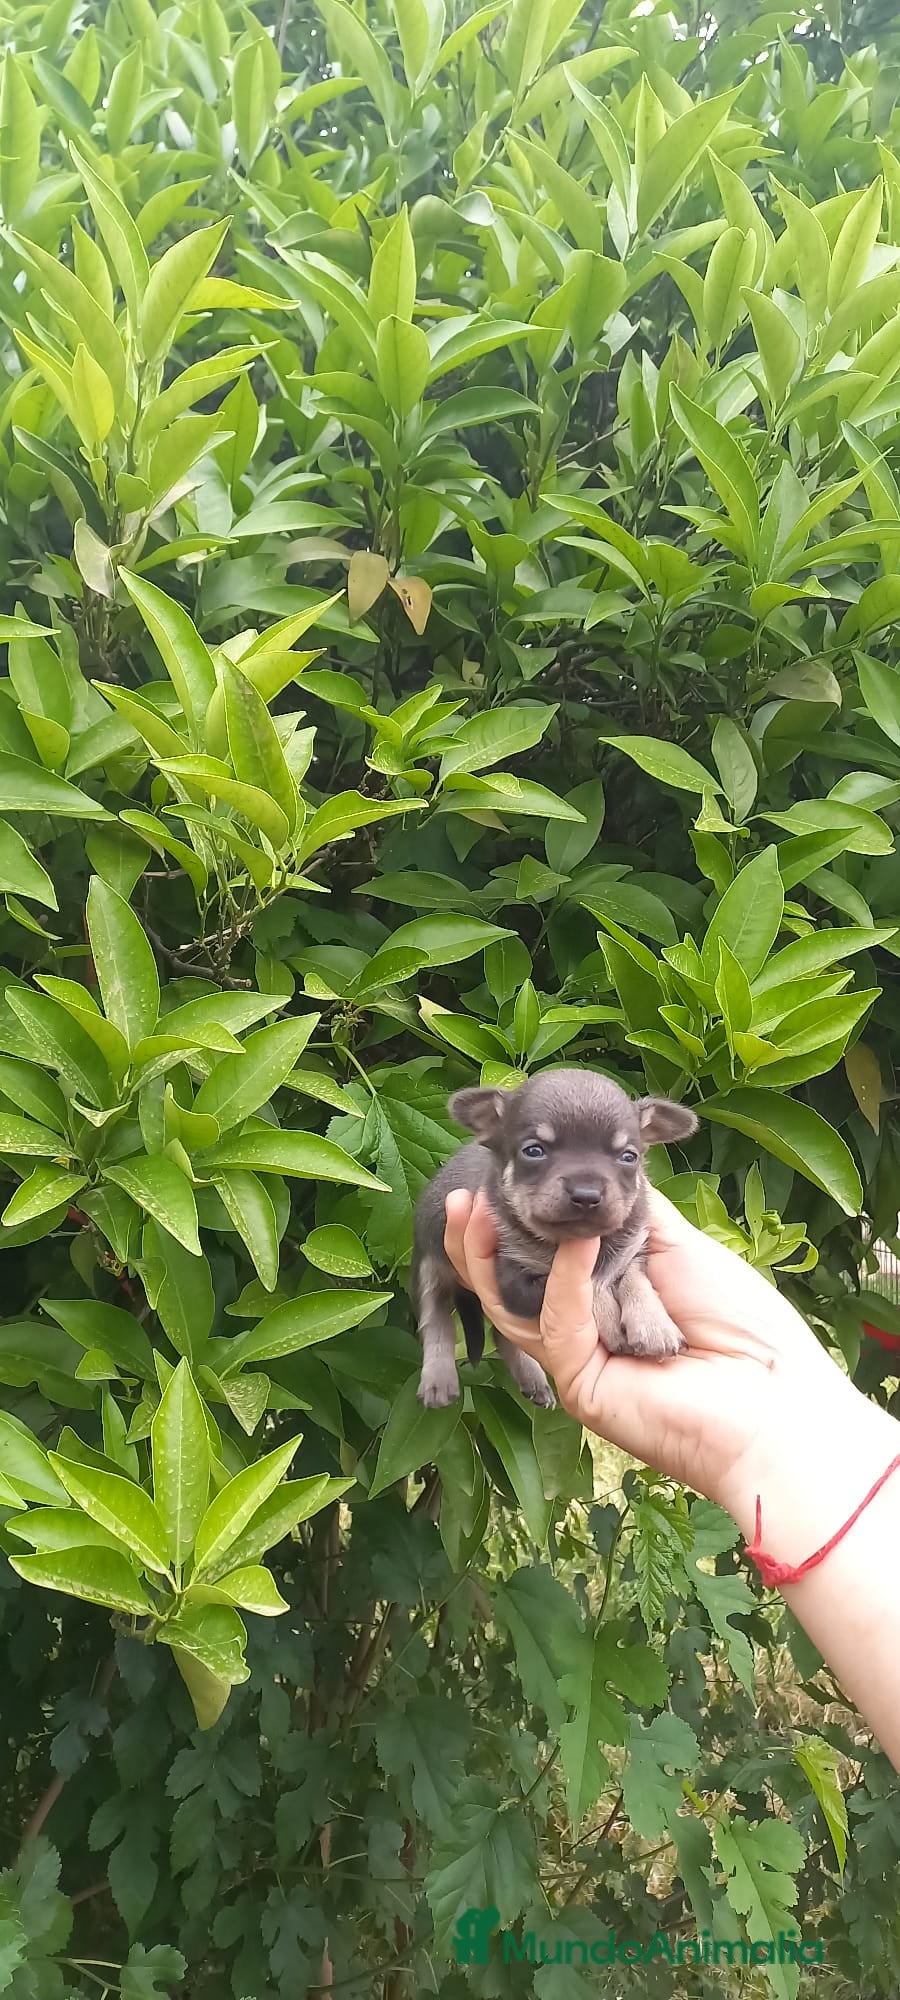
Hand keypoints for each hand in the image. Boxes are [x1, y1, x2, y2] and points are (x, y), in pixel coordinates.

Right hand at [443, 1185, 866, 1531]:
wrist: (777, 1400)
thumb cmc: (744, 1328)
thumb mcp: (681, 1249)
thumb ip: (636, 1214)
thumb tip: (604, 1173)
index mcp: (602, 1297)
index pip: (538, 1254)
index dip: (510, 1220)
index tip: (492, 1176)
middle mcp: (581, 1331)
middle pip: (507, 1283)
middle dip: (477, 1240)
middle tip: (461, 1195)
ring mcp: (576, 1360)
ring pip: (510, 1307)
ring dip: (484, 1259)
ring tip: (474, 1210)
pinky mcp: (582, 1384)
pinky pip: (558, 1324)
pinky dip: (562, 1280)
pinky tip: (570, 1241)